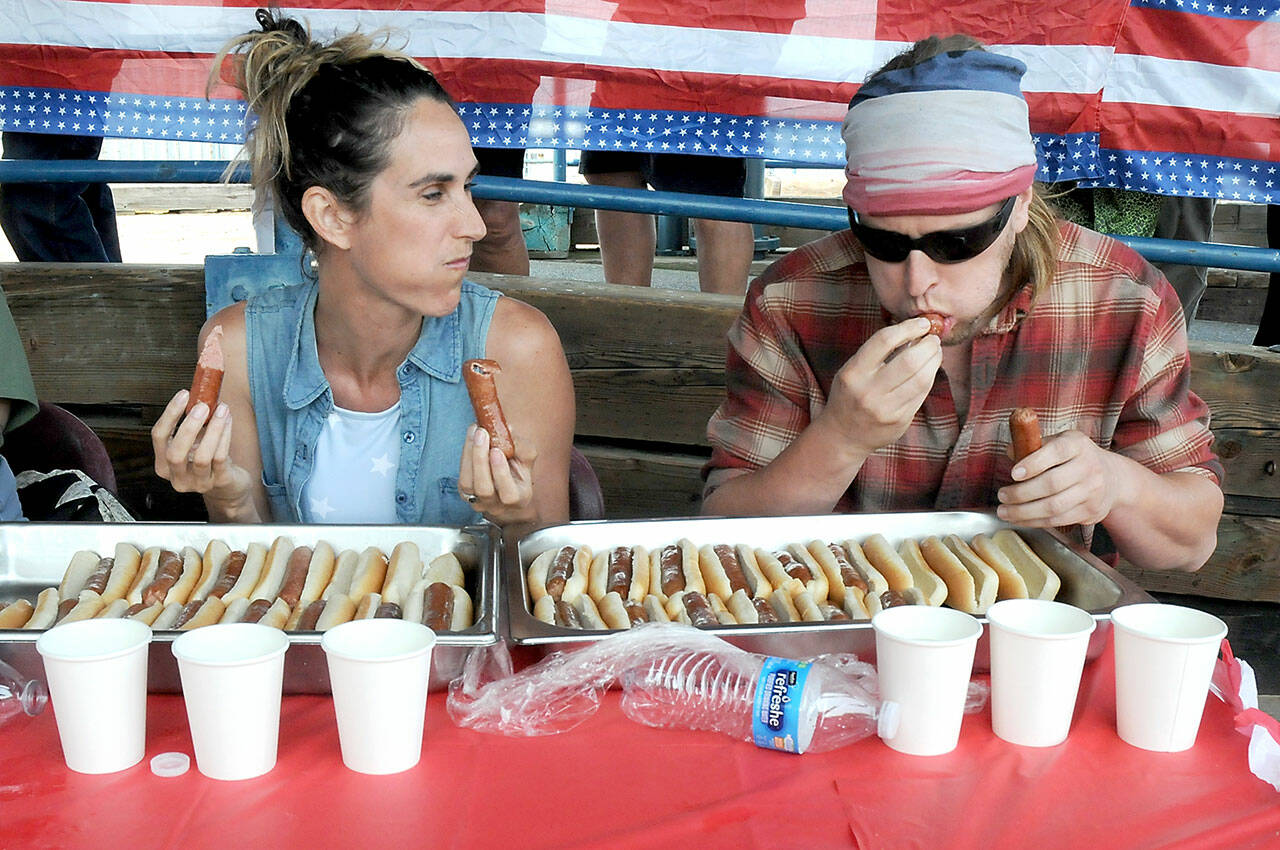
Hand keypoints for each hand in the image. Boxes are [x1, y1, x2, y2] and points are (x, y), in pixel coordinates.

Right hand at [151, 389, 252, 501]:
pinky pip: (221, 458)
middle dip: (189, 426)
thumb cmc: (208, 459)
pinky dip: (225, 436)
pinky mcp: (219, 482)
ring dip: (213, 429)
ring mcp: (198, 483)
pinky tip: (228, 421)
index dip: (170, 414)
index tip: (183, 395)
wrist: (228, 486)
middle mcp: (177, 477)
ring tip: (221, 410)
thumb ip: (193, 422)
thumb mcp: (194, 442)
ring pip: (202, 456)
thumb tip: (201, 392)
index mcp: (164, 464)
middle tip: (202, 406)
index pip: (158, 437)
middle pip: (175, 453)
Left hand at [457, 424, 537, 525]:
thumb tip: (507, 429)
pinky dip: (465, 455)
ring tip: (475, 431)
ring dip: (470, 454)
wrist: (504, 476)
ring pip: (468, 483)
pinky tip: (470, 438)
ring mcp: (479, 502)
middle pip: (484, 489)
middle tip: (481, 434)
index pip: (509, 495)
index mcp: (519, 499)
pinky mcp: (465, 494)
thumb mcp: (527, 457)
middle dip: (480, 460)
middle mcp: (497, 506)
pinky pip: (461, 476)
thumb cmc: (518, 466)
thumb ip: (521, 446)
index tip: (496, 451)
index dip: (501, 474)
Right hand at [817, 317, 941, 459]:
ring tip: (935, 352)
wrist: (843, 435)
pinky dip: (929, 378)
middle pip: (910, 360)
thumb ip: (879, 352)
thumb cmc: (850, 395)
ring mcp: (885, 409)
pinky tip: (929, 370)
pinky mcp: (899, 421)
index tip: (923, 323)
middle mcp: (868, 391)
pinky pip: (922, 394)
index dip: (908, 328)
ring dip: (934, 360)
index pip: (884, 340)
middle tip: (933, 338)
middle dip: (928, 345)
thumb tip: (914, 332)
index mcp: (853, 373)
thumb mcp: (853, 370)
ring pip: (922, 379)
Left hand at [997, 430, 1122, 527]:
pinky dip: (1034, 521)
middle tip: (1002, 495)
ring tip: (1004, 511)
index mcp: (1077, 444)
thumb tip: (1010, 451)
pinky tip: (1019, 519)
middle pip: (1052, 483)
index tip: (1013, 473)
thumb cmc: (1075, 458)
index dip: (1034, 463)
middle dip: (1021, 493)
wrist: (1113, 478)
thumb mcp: (1059, 442)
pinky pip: (1058, 520)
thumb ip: (1035, 445)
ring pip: (1053, 506)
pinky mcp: (1090, 512)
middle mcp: (1088, 466)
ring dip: (1024, 512)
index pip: (1056, 452)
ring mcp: (1092, 491)